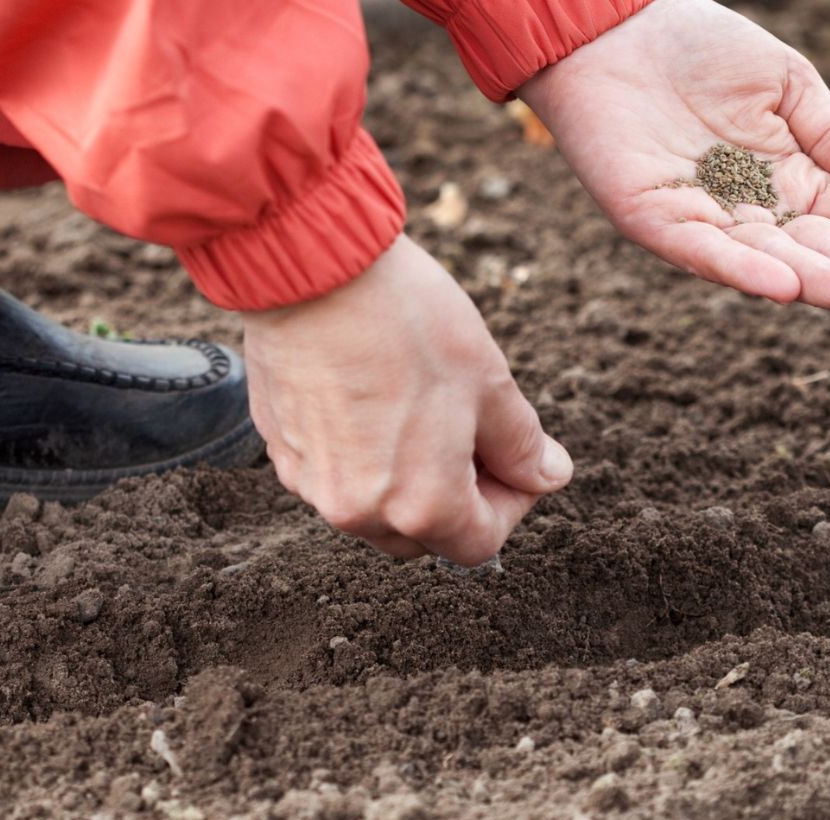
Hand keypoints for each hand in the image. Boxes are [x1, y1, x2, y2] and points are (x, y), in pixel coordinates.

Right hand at [242, 236, 572, 564]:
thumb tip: (547, 476)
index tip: (519, 462)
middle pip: (425, 536)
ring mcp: (312, 484)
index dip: (512, 505)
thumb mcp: (490, 384)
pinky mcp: (282, 450)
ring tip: (426, 413)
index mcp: (421, 506)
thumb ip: (522, 447)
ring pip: (376, 509)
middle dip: (460, 499)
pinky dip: (364, 458)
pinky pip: (335, 476)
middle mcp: (359, 512)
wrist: (311, 266)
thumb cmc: (407, 322)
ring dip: (411, 480)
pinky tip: (376, 401)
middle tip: (477, 437)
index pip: (480, 544)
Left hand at [521, 0, 829, 314]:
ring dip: (822, 282)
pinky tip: (786, 286)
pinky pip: (705, 253)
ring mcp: (706, 221)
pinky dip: (744, 271)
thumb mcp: (787, 84)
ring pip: (771, 262)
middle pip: (820, 251)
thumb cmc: (701, 48)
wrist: (616, 28)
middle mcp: (753, 211)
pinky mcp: (656, 222)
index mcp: (789, 179)